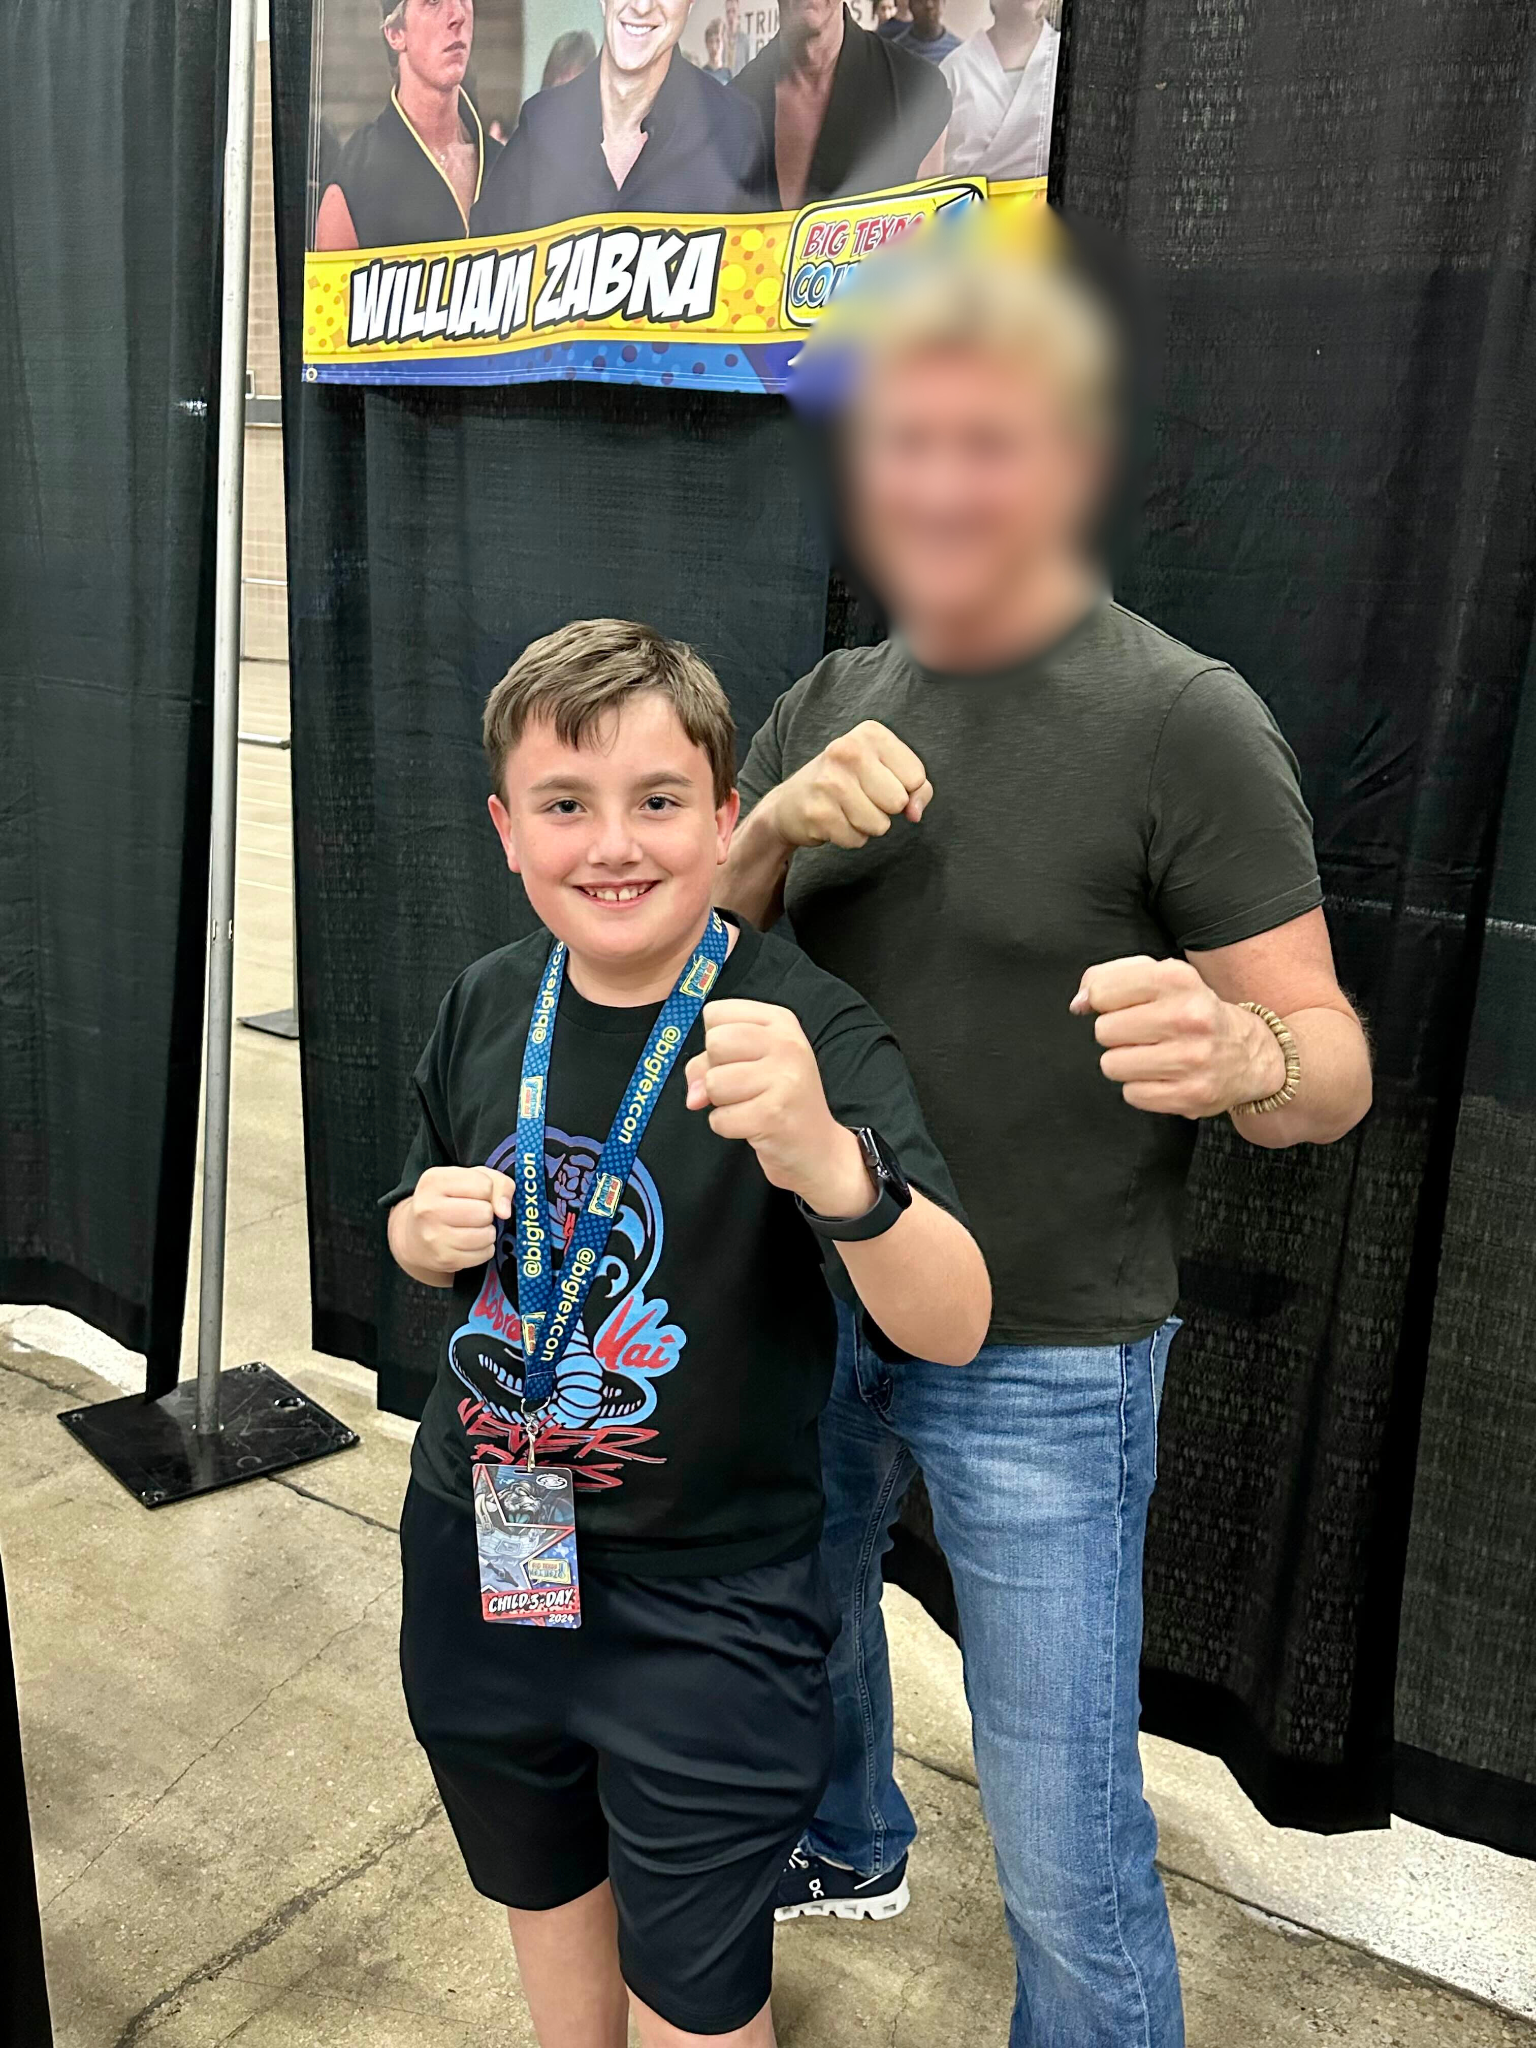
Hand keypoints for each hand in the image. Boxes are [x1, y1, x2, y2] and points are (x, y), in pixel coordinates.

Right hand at [398, 1165, 513, 1274]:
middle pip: (485, 1212)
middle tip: (473, 1214)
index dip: (488, 1190)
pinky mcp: (443, 1259)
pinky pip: (484, 1254)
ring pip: (486, 1235)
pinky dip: (484, 1249)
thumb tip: (504, 1211)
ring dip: (487, 1232)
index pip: (484, 1185)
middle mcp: (428, 1208)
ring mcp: (434, 1237)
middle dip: (487, 1213)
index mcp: (433, 1181)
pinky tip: (469, 1243)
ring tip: (472, 1228)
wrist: (414, 1237)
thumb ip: (498, 1183)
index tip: (475, 1195)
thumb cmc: (448, 1201)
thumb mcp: (469, 1180)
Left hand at [685, 999, 873, 1214]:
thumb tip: (694, 1094)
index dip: (715, 1042)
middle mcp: (786, 1044)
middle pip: (714, 1043)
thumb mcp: (752, 1063)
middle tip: (743, 1086)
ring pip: (713, 1083)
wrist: (818, 1147)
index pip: (716, 1013)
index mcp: (780, 1021)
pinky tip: (753, 1124)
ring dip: (722, 1102)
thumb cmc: (780, 1098)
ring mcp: (783, 1079)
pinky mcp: (773, 1114)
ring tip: (750, 1105)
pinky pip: (720, 1119)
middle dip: (716, 1071)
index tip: (739, 1059)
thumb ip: (711, 1063)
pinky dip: (728, 1127)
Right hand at [763, 721, 932, 850]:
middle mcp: (847, 751)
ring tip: (847, 809)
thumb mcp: (885, 770)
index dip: (905, 790)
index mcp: (870, 733)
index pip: (916, 777)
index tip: (881, 783)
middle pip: (899, 802)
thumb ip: (917, 788)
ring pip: (880, 825)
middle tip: (861, 797)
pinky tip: (833, 820)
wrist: (790, 803)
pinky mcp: (818, 812)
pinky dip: (849, 837)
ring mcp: (829, 782)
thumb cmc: (847, 784)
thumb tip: (915, 814)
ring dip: (867, 826)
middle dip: (885, 809)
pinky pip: (857, 840)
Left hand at [1070, 955, 1285, 1116]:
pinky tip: (1163, 1075)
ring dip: (1125, 1062)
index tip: (1122, 1005)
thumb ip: (1109, 978)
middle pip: (1103, 1031)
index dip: (1103, 1001)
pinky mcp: (1190, 1096)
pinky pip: (1131, 1094)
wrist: (1249, 1053)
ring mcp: (1191, 1059)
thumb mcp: (1160, 976)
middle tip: (1143, 1033)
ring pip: (1112, 1065)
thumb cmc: (1193, 1010)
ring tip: (1151, 1054)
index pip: (1101, 992)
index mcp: (1177, 979)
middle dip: (1116, 1034)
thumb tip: (1078, 1004)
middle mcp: (1188, 1017)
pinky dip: (1140, 1087)